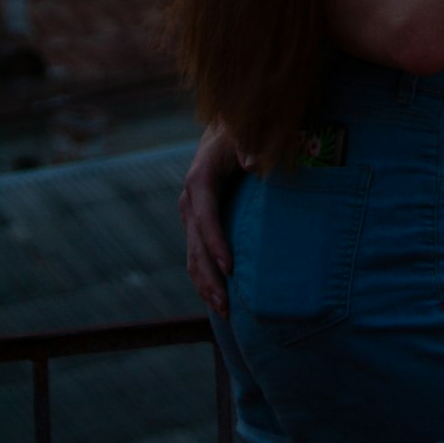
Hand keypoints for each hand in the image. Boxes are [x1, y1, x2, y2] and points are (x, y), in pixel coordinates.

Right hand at [179, 124, 239, 318]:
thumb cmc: (240, 131)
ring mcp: (192, 214)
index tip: (229, 267)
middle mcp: (191, 200)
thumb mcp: (244, 132)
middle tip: (227, 305)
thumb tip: (252, 163)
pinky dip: (205, 278)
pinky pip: (197, 256)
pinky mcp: (198, 224)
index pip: (205, 216)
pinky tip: (218, 299)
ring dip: (206, 285)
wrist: (224, 131)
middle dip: (210, 277)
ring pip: (193, 256)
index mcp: (200, 179)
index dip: (215, 242)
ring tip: (224, 311)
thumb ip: (249, 146)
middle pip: (196, 244)